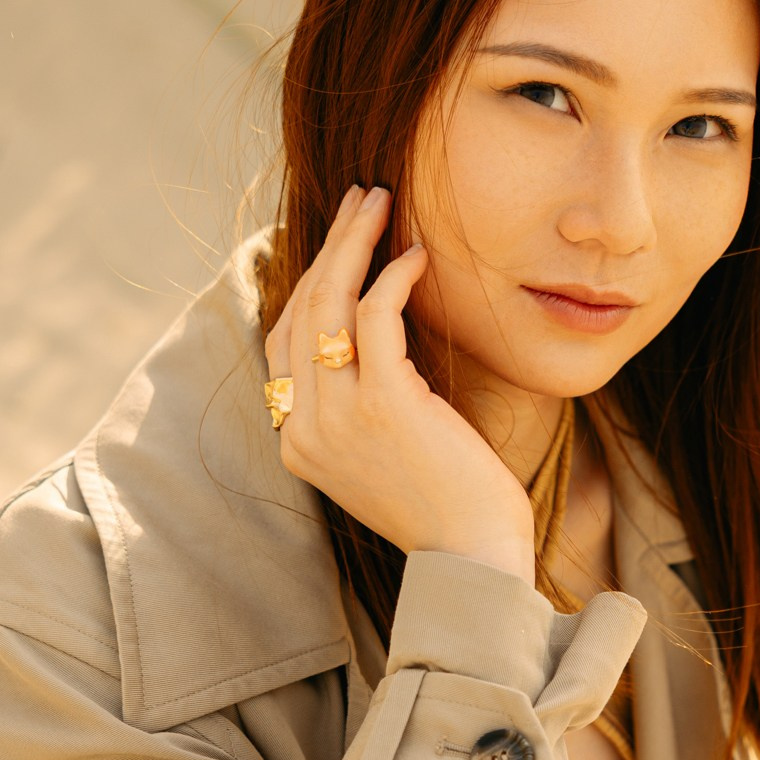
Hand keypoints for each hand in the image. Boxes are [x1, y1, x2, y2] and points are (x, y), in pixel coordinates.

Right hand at [264, 186, 535, 582]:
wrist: (474, 560)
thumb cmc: (447, 505)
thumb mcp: (387, 450)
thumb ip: (364, 401)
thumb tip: (376, 329)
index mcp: (297, 442)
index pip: (285, 342)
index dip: (309, 281)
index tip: (341, 242)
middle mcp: (303, 429)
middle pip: (299, 310)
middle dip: (328, 245)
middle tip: (360, 199)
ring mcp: (337, 417)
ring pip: (327, 302)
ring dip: (354, 243)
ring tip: (382, 202)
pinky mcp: (383, 404)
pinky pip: (373, 317)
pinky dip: (393, 277)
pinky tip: (417, 256)